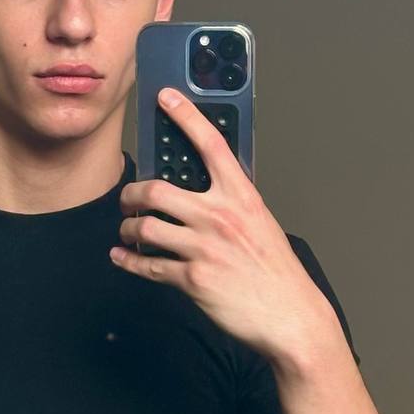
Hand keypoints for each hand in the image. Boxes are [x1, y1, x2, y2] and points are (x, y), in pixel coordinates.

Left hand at [110, 87, 333, 364]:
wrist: (290, 316)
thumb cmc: (276, 272)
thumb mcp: (261, 224)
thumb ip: (233, 204)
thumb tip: (203, 192)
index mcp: (242, 197)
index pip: (211, 145)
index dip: (186, 116)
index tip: (166, 97)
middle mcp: (220, 217)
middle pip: (156, 190)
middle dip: (132, 194)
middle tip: (128, 198)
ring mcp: (204, 248)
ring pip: (146, 228)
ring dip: (129, 228)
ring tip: (128, 230)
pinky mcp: (192, 280)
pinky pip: (147, 265)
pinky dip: (128, 260)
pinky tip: (122, 256)